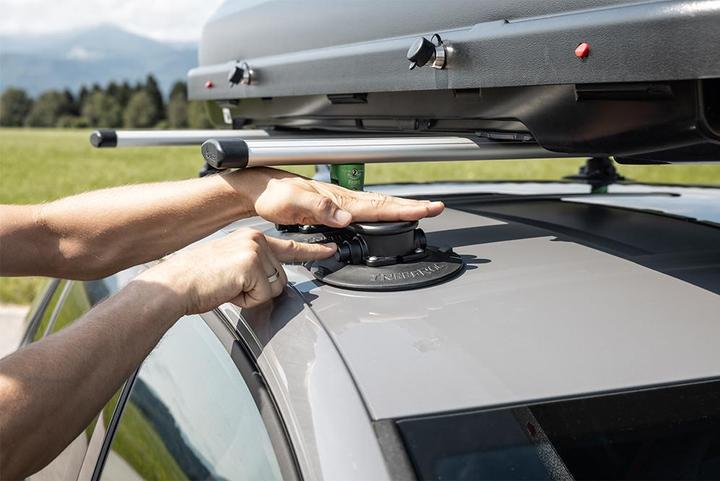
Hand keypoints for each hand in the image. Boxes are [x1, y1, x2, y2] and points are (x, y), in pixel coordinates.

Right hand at [139, 228, 334, 312]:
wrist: (176, 284)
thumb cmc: (198, 281)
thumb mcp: (232, 268)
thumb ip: (255, 269)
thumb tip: (271, 283)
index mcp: (251, 238)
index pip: (289, 246)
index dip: (313, 250)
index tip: (331, 249)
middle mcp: (256, 238)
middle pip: (282, 277)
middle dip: (260, 291)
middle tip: (231, 286)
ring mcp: (255, 249)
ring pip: (275, 287)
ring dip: (252, 296)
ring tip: (228, 287)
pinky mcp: (252, 263)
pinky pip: (263, 295)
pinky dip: (246, 301)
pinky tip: (228, 290)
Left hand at [246, 168, 444, 226]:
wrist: (260, 189)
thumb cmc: (273, 194)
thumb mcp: (292, 202)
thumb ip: (319, 209)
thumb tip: (345, 218)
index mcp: (338, 199)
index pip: (377, 206)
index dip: (403, 209)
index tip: (426, 209)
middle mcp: (342, 200)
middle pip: (384, 203)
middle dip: (412, 206)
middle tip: (436, 208)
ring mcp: (340, 204)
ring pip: (377, 205)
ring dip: (401, 208)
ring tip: (421, 211)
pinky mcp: (334, 208)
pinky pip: (366, 211)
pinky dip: (384, 212)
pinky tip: (388, 216)